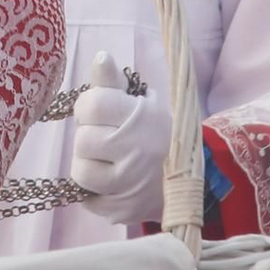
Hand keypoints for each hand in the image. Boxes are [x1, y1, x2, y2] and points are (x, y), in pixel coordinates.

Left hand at [70, 50, 170, 224]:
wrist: (190, 183)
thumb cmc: (158, 135)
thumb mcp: (143, 104)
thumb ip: (115, 83)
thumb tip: (101, 58)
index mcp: (142, 118)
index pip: (92, 105)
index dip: (87, 107)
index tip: (97, 112)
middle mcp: (135, 152)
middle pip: (82, 139)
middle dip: (89, 137)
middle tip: (105, 139)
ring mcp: (128, 186)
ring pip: (80, 171)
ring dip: (87, 165)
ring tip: (105, 161)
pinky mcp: (121, 211)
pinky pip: (86, 198)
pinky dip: (93, 191)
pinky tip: (110, 181)